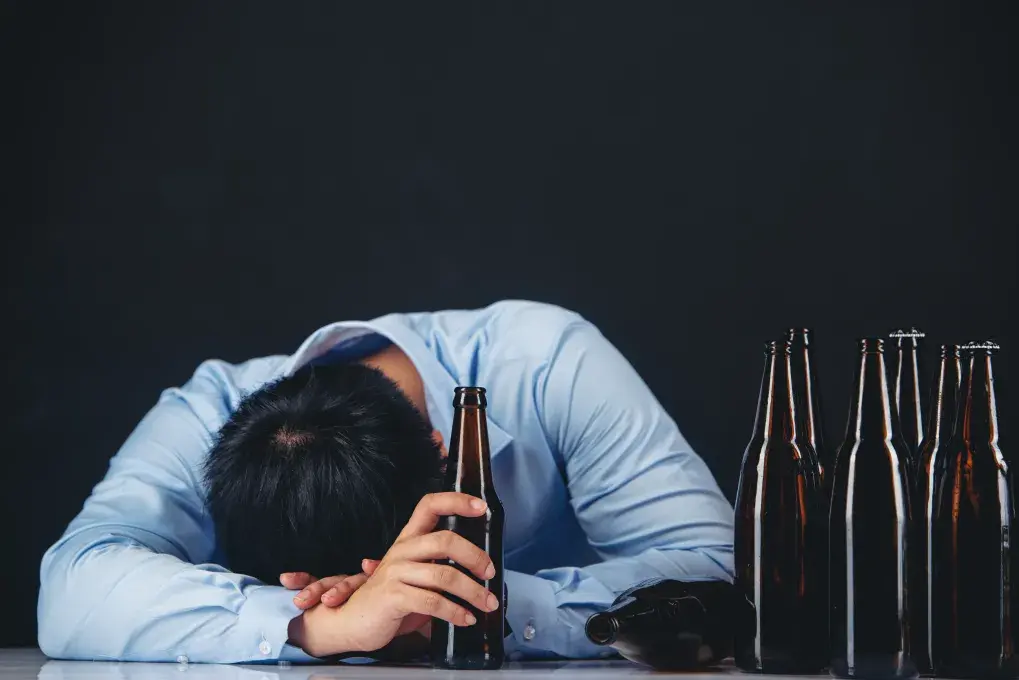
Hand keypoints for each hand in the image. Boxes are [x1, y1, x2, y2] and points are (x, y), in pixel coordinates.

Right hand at [288, 492, 497, 656]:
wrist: (349, 622)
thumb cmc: (388, 600)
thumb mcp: (413, 577)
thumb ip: (438, 568)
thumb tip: (480, 570)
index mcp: (407, 540)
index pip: (429, 506)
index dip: (456, 501)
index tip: (481, 507)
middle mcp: (401, 551)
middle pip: (446, 540)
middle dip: (475, 557)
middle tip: (491, 573)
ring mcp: (395, 572)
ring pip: (445, 576)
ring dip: (473, 592)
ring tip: (487, 604)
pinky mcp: (393, 596)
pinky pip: (433, 602)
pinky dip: (455, 612)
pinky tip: (465, 618)